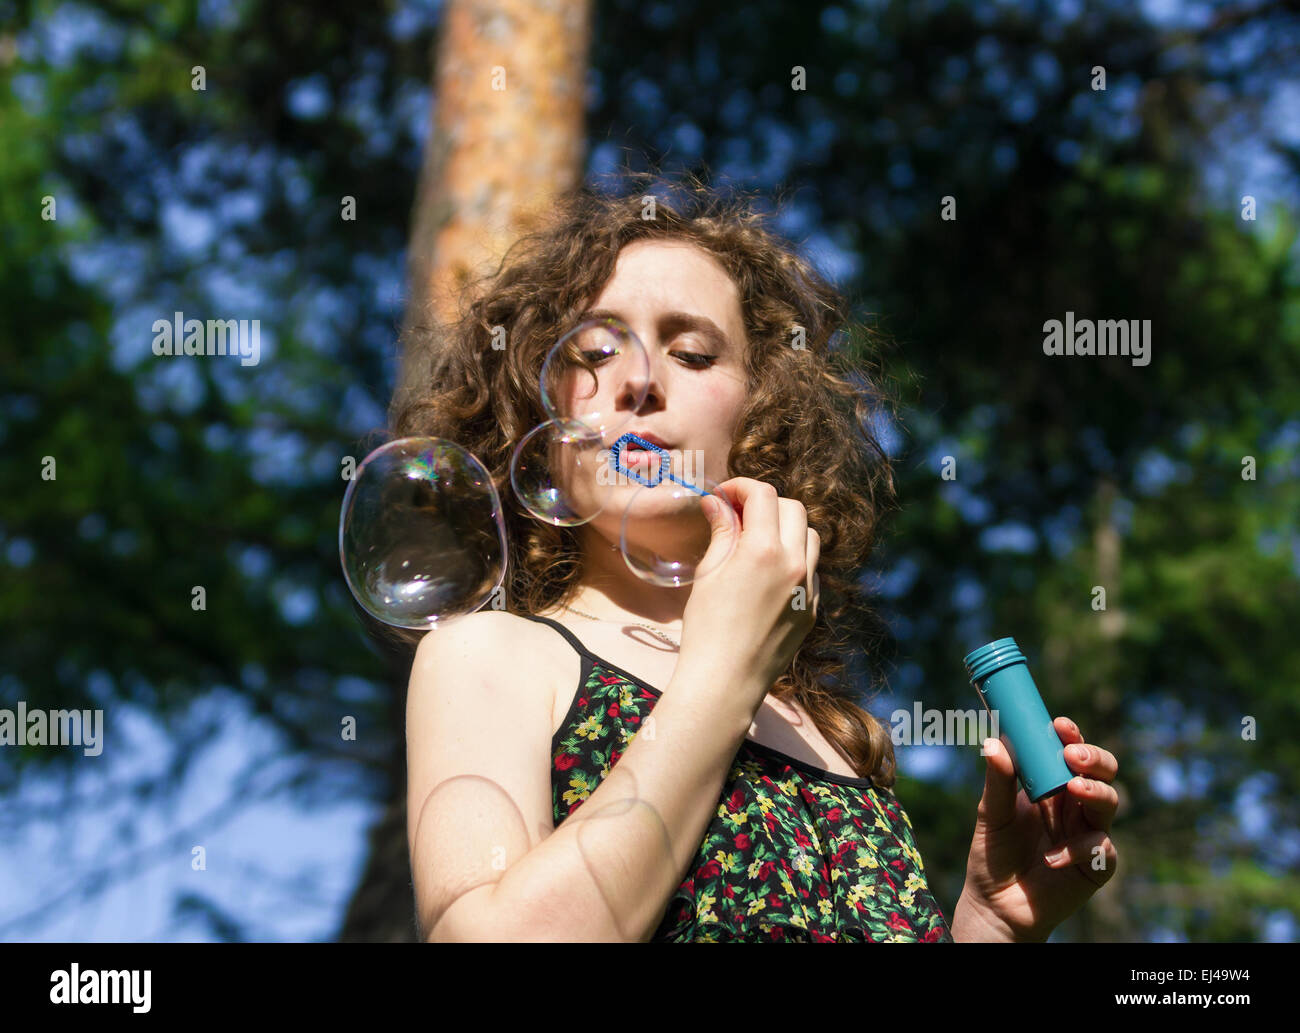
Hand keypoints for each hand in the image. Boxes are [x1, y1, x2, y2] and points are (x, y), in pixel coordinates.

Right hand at [677, 478, 819, 712]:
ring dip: (786, 528)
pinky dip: (794, 558)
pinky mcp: (812, 609)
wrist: (726, 681)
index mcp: (764, 550)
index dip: (741, 487)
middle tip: (738, 515)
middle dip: (765, 504)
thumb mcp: (710, 573)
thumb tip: (718, 503)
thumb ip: (721, 532)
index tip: (724, 496)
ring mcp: (808, 588)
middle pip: (793, 509)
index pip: (764, 495)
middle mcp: (794, 564)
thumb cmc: (708, 628)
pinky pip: (811, 569)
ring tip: (757, 542)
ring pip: (810, 537)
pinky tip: (768, 574)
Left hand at [958, 716, 1118, 940]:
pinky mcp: (1096, 865)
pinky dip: (1079, 848)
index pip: (1069, 752)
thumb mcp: (991, 814)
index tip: (1059, 725)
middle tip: (1073, 756)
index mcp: (1052, 786)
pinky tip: (1052, 856)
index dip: (1070, 736)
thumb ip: (997, 781)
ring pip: (1109, 802)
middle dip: (1093, 758)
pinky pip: (1101, 848)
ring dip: (1094, 792)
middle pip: (1102, 772)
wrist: (995, 903)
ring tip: (1073, 789)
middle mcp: (1075, 805)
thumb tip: (993, 742)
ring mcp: (1088, 833)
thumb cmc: (993, 854)